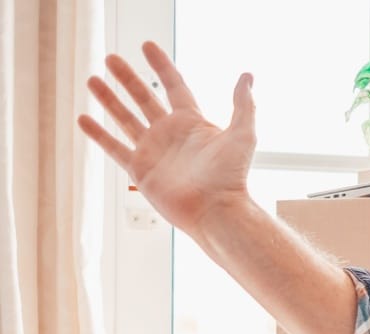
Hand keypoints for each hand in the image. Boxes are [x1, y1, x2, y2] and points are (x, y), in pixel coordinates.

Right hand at [78, 41, 255, 236]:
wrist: (216, 212)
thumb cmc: (232, 177)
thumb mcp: (243, 135)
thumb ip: (243, 105)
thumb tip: (247, 76)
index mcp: (193, 123)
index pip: (174, 86)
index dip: (161, 66)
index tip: (147, 46)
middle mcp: (171, 134)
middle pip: (145, 98)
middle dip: (128, 78)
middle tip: (111, 58)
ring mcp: (154, 151)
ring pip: (125, 118)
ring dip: (108, 99)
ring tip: (92, 80)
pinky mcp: (141, 170)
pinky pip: (114, 147)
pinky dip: (98, 134)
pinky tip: (83, 119)